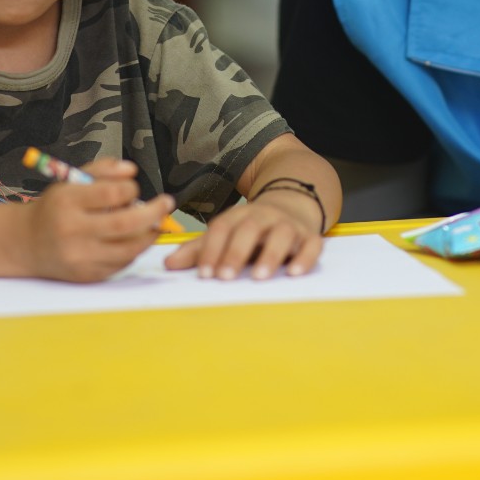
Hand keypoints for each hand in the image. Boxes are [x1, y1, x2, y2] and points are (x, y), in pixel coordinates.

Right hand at [21, 159, 174, 282]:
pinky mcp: (86, 275)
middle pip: (125, 224)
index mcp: (67, 202)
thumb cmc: (54, 208)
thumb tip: (132, 170)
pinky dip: (133, 250)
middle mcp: (72, 231)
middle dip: (153, 213)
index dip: (131, 189)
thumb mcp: (71, 180)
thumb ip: (103, 169)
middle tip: (167, 203)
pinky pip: (121, 264)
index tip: (134, 187)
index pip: (110, 194)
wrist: (25, 243)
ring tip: (155, 223)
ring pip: (128, 248)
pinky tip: (133, 239)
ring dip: (149, 234)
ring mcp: (79, 257)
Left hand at [163, 195, 322, 280]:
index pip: (222, 227)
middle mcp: (264, 216)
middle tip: (225, 277)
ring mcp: (289, 224)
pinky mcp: (310, 235)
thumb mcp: (227, 232)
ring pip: (281, 234)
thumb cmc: (253, 228)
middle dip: (236, 253)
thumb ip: (200, 249)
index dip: (211, 249)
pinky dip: (305, 258)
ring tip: (260, 277)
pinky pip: (312, 245)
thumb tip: (168, 264)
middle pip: (249, 229)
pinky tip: (294, 273)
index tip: (204, 274)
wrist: (294, 202)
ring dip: (270, 254)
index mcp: (239, 215)